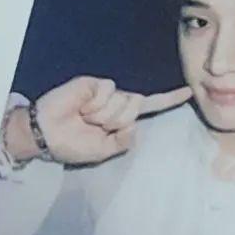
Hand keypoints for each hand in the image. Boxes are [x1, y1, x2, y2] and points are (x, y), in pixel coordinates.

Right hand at [6, 77, 191, 164]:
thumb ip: (123, 142)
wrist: (46, 136)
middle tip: (95, 126)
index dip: (169, 99)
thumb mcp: (103, 151)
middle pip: (137, 106)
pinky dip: (96, 104)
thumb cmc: (72, 144)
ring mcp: (106, 91)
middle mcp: (117, 101)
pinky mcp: (93, 83)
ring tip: (85, 118)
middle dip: (117, 121)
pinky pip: (109, 90)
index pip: (150, 107)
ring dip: (104, 115)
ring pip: (124, 100)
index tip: (188, 91)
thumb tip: (133, 125)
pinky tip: (81, 108)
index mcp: (122, 117)